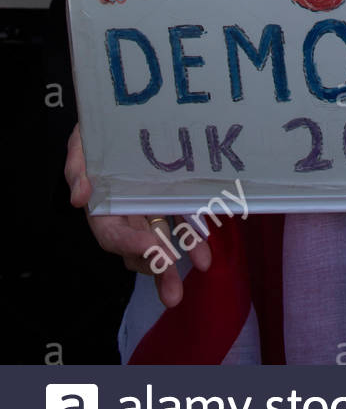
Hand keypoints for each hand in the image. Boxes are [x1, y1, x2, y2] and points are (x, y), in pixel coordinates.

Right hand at [65, 123, 211, 308]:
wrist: (124, 113)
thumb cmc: (98, 130)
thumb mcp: (81, 142)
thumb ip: (77, 167)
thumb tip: (79, 197)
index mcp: (102, 206)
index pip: (113, 235)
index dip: (131, 247)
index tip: (152, 251)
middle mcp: (127, 212)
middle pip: (140, 248)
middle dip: (157, 269)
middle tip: (174, 295)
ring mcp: (150, 206)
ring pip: (165, 237)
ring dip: (182, 255)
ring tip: (202, 267)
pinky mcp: (171, 195)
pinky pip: (183, 216)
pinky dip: (195, 231)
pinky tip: (206, 249)